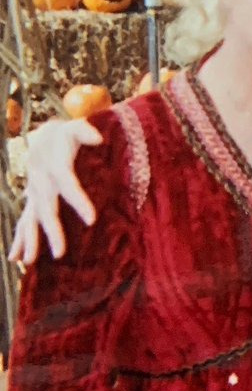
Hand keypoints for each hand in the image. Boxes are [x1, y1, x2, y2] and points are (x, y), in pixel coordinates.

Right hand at [9, 118, 102, 263]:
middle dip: (52, 232)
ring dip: (30, 241)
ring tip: (29, 262)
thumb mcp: (74, 128)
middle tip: (60, 253)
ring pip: (30, 219)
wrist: (43, 136)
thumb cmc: (64, 134)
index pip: (68, 186)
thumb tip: (98, 138)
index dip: (79, 202)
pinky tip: (15, 258)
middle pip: (46, 210)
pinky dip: (19, 239)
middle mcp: (40, 183)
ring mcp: (33, 193)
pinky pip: (24, 221)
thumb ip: (84, 131)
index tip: (92, 220)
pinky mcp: (32, 200)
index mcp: (54, 167)